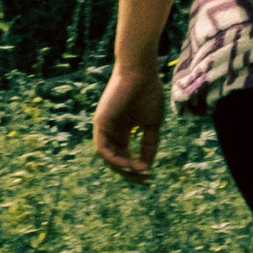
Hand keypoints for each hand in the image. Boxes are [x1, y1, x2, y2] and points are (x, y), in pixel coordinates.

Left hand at [93, 57, 163, 178]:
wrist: (140, 73)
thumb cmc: (148, 93)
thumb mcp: (152, 124)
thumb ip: (149, 144)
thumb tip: (147, 167)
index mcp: (122, 130)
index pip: (125, 155)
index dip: (137, 168)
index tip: (151, 176)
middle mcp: (111, 131)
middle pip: (116, 159)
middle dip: (130, 172)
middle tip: (145, 180)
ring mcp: (103, 128)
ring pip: (108, 157)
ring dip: (123, 168)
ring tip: (138, 172)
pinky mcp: (100, 123)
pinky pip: (103, 148)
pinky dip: (114, 159)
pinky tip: (128, 164)